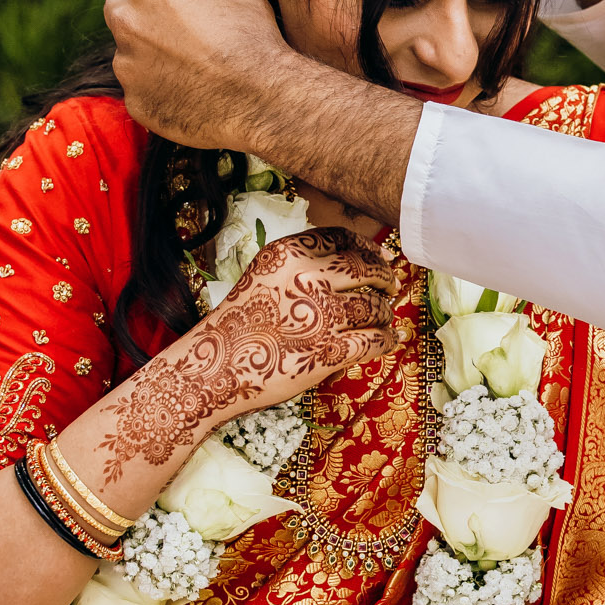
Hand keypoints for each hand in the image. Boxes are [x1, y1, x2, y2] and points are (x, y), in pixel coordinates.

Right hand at [90, 229, 394, 472]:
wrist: (215, 366)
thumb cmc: (243, 320)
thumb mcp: (266, 273)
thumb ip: (305, 261)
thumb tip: (362, 254)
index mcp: (291, 253)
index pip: (345, 239)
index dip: (368, 249)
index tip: (377, 258)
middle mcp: (309, 278)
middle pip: (367, 270)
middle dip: (385, 278)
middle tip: (389, 288)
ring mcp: (322, 315)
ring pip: (375, 306)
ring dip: (383, 313)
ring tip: (381, 318)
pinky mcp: (330, 351)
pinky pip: (375, 340)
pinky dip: (386, 340)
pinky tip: (386, 340)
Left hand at [105, 0, 292, 150]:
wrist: (263, 105)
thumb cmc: (255, 46)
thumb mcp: (243, 0)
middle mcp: (130, 23)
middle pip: (116, 6)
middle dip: (136, 11)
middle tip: (167, 25)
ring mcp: (128, 67)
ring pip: (126, 52)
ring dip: (147, 54)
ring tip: (185, 68)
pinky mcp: (135, 102)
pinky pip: (139, 89)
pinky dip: (157, 89)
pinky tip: (188, 94)